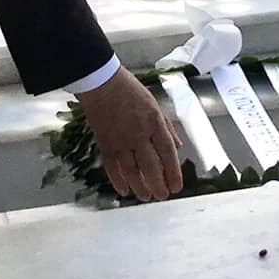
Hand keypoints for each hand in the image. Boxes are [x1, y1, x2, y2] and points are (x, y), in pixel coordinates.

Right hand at [78, 67, 182, 201]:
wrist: (101, 82)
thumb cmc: (129, 91)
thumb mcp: (154, 105)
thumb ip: (166, 127)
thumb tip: (177, 147)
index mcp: (154, 122)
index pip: (167, 152)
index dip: (173, 172)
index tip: (177, 186)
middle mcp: (138, 133)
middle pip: (150, 166)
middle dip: (158, 184)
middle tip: (162, 195)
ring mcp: (120, 140)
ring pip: (131, 171)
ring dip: (140, 187)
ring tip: (146, 197)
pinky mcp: (104, 143)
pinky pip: (111, 167)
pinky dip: (117, 181)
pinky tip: (124, 190)